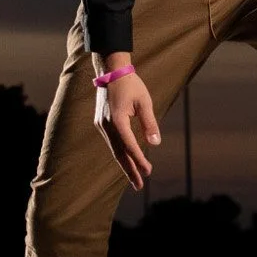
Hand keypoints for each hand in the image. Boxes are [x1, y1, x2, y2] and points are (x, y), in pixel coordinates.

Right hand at [93, 63, 160, 191]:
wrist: (111, 70)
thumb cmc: (131, 84)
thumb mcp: (144, 102)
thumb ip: (149, 123)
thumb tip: (155, 143)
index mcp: (117, 120)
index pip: (129, 146)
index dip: (139, 160)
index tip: (148, 171)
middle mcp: (107, 125)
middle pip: (119, 153)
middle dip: (130, 170)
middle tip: (139, 186)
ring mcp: (102, 125)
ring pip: (114, 149)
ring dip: (125, 164)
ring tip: (135, 178)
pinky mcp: (101, 123)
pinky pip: (112, 142)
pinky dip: (120, 153)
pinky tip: (127, 160)